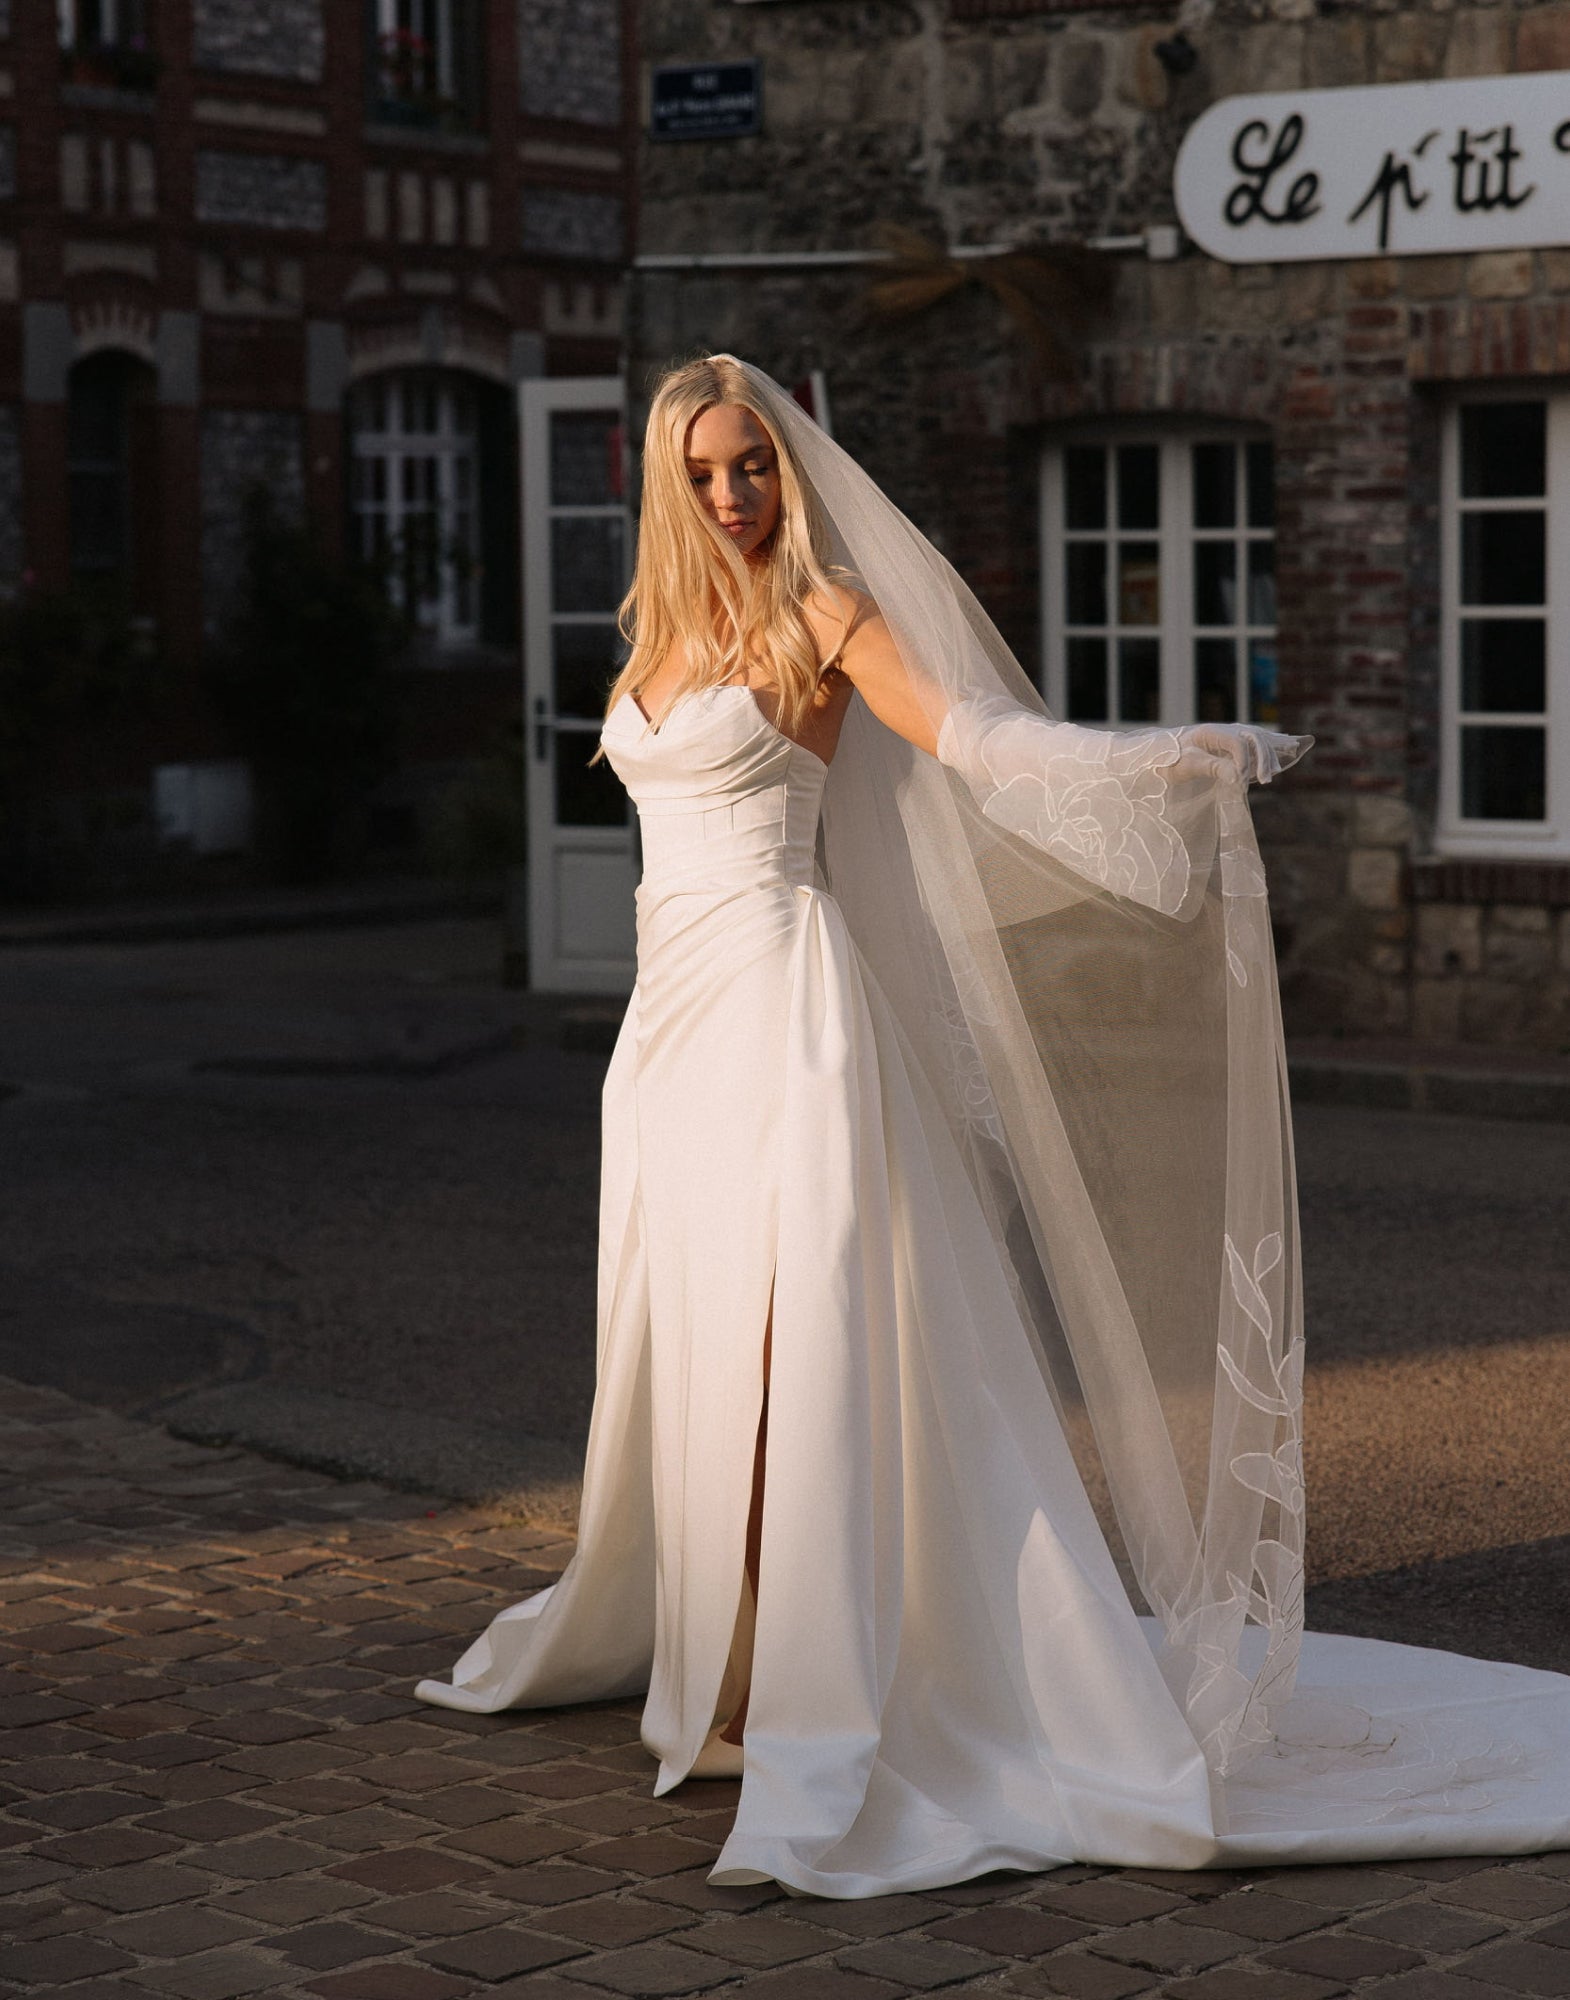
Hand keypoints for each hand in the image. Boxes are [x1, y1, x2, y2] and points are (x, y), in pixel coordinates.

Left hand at [1173, 724, 1309, 785]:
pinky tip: (1291, 746)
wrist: (1156, 757)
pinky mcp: (1231, 747)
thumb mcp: (1186, 766)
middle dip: (1263, 758)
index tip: (1241, 781)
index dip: (1243, 761)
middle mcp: (1223, 731)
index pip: (1238, 742)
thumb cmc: (1167, 760)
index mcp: (1211, 732)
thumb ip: (1212, 768)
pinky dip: (1272, 747)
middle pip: (1253, 738)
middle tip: (1266, 780)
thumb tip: (1238, 776)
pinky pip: (1257, 744)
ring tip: (1272, 775)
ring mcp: (1229, 737)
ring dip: (1269, 756)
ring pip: (1258, 740)